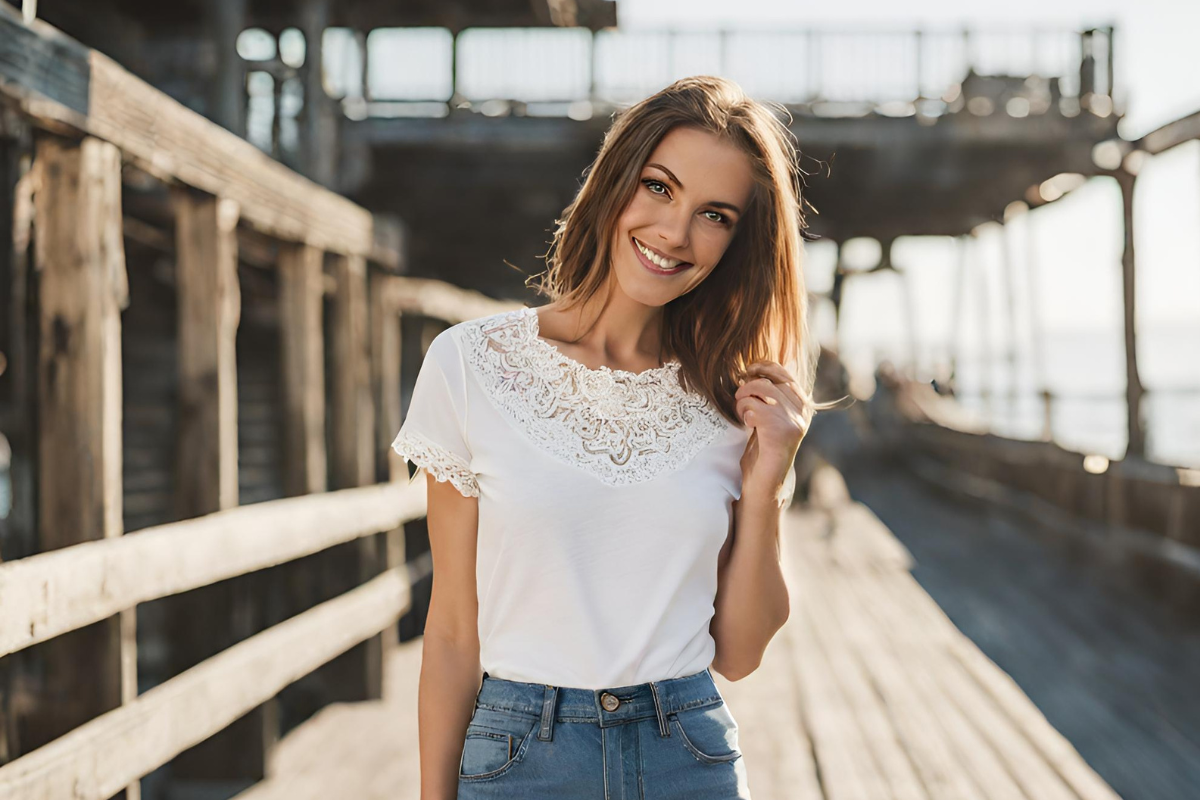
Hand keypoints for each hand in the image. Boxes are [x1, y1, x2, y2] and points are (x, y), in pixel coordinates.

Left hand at [734, 360, 813, 500]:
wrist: (765, 481)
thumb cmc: (763, 449)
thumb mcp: (770, 419)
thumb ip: (771, 398)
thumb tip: (755, 370)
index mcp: (803, 406)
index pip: (784, 373)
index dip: (763, 367)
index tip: (748, 370)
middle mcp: (802, 412)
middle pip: (769, 381)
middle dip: (748, 386)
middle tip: (739, 397)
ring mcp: (793, 421)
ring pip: (761, 389)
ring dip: (743, 398)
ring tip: (742, 412)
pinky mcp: (780, 430)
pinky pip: (754, 406)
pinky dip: (744, 412)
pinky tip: (747, 424)